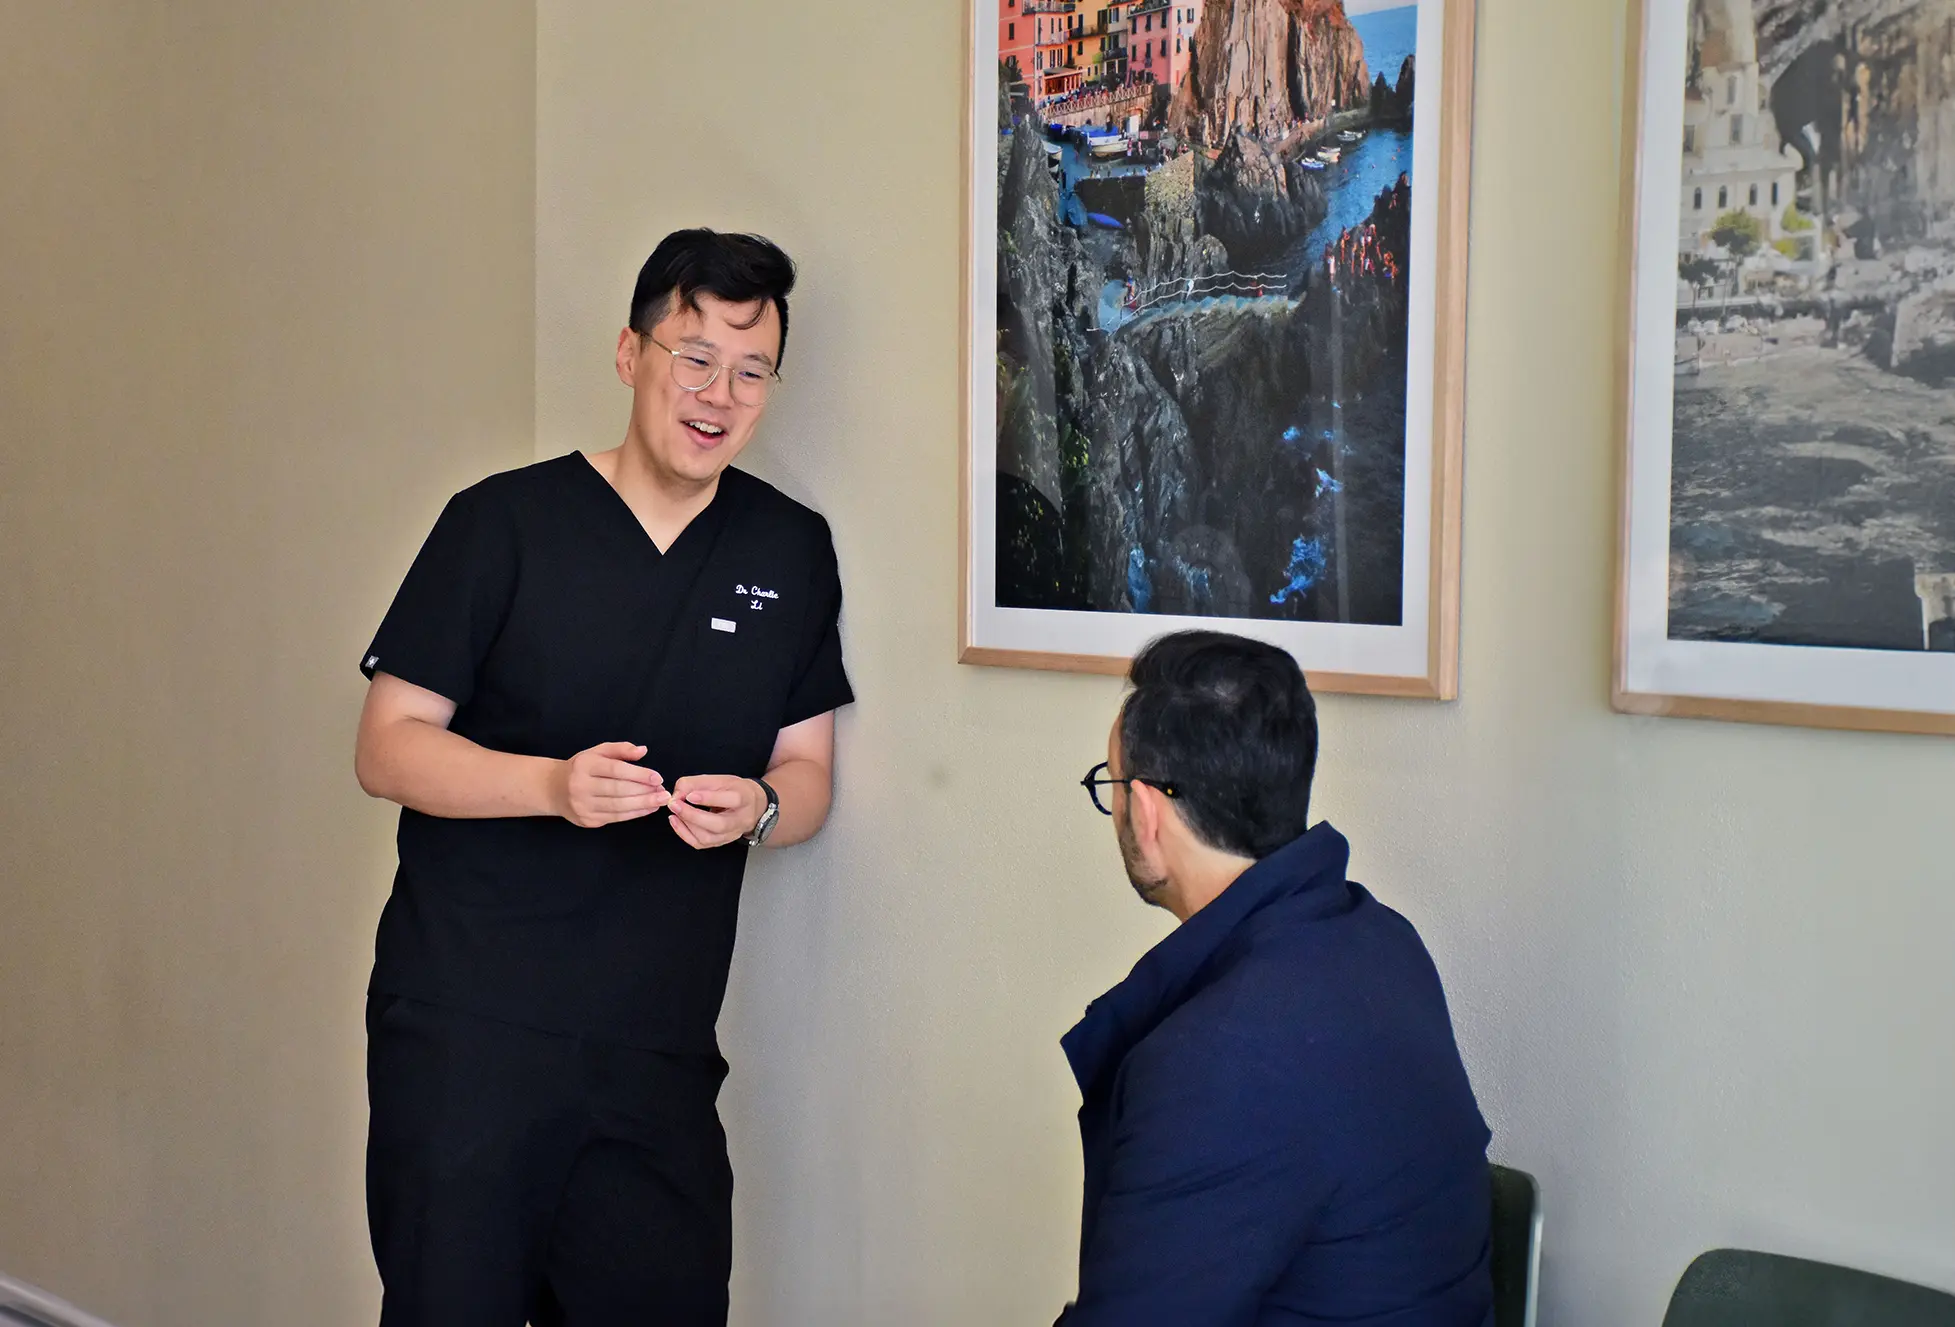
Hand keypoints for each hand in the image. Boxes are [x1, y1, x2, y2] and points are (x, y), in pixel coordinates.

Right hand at [550, 741, 668, 827]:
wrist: (554, 789)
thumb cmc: (582, 768)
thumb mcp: (598, 752)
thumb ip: (620, 749)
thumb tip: (643, 750)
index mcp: (584, 765)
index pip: (615, 770)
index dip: (638, 774)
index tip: (657, 778)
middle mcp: (580, 786)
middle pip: (618, 790)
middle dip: (645, 792)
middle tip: (664, 792)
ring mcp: (582, 805)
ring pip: (618, 806)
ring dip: (643, 804)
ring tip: (660, 800)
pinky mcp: (587, 820)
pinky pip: (615, 818)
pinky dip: (635, 814)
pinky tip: (648, 808)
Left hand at [667, 775, 764, 850]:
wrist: (751, 806)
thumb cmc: (735, 791)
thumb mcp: (719, 779)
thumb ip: (697, 783)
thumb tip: (677, 794)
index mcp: (745, 798)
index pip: (731, 800)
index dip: (709, 798)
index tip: (689, 795)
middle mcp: (741, 820)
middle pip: (719, 824)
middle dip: (693, 816)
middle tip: (675, 805)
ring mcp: (732, 834)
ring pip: (709, 837)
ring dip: (687, 825)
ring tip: (675, 812)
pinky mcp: (721, 842)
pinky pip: (701, 844)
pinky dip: (685, 834)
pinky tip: (677, 822)